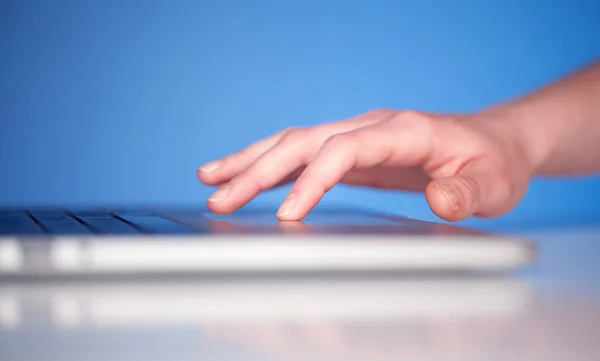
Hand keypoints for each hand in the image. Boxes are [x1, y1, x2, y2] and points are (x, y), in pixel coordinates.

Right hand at [197, 109, 531, 221]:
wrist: (495, 142)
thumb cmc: (493, 162)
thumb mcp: (494, 184)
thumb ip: (466, 193)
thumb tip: (439, 200)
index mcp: (403, 131)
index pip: (343, 149)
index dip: (312, 180)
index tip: (286, 216)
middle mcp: (372, 127)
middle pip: (304, 141)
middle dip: (258, 169)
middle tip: (218, 196)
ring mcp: (359, 136)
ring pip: (294, 142)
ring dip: (251, 161)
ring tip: (210, 178)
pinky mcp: (353, 151)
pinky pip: (303, 154)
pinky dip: (270, 164)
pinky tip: (244, 175)